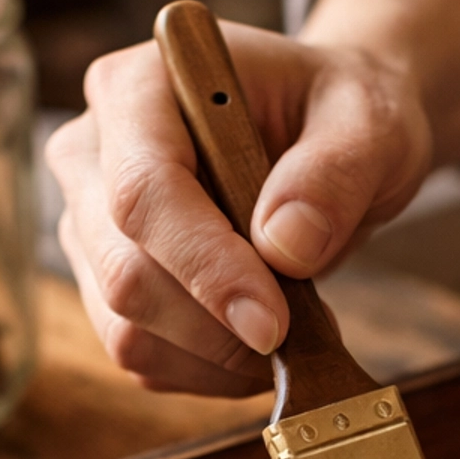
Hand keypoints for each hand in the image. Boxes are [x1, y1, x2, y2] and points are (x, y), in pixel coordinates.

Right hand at [46, 23, 432, 395]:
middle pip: (126, 273)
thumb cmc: (340, 112)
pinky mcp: (104, 284)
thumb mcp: (370, 122)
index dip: (205, 268)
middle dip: (219, 327)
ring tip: (293, 329)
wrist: (327, 135)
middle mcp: (92, 154)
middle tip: (305, 329)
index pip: (144, 193)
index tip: (274, 323)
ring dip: (218, 357)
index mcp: (139, 88)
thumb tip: (286, 244)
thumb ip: (335, 172)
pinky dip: (209, 370)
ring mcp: (89, 224)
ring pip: (126, 329)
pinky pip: (143, 358)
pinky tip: (260, 339)